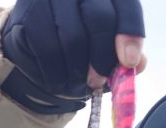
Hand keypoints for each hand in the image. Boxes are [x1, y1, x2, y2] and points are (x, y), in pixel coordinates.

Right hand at [0, 0, 144, 113]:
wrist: (39, 51)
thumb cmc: (84, 51)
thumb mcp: (110, 52)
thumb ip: (127, 55)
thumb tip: (138, 63)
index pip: (125, 5)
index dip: (130, 32)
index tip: (128, 61)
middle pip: (99, 19)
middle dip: (103, 58)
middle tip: (99, 80)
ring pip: (73, 39)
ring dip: (78, 71)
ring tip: (77, 82)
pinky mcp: (27, 13)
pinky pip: (48, 50)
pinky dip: (57, 75)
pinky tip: (59, 80)